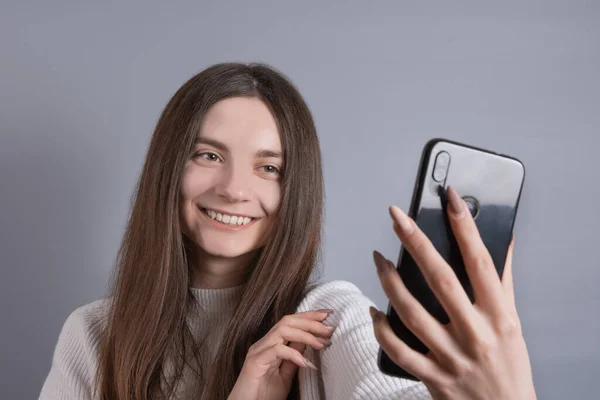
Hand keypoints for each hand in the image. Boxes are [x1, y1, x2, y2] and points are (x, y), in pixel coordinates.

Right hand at [228, 309, 335, 399]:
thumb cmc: (264, 395)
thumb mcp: (286, 375)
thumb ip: (295, 357)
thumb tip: (308, 341)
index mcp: (271, 344)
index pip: (291, 322)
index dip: (309, 315)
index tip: (328, 314)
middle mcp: (263, 343)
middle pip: (288, 320)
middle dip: (311, 321)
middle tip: (330, 328)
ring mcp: (258, 350)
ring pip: (282, 330)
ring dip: (305, 334)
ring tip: (321, 344)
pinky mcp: (255, 361)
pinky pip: (277, 350)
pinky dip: (294, 354)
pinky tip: (306, 363)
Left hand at [371, 186, 535, 399]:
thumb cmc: (510, 366)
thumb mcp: (512, 324)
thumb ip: (503, 284)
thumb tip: (500, 242)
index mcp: (499, 317)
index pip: (481, 264)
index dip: (465, 228)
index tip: (449, 198)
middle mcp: (476, 335)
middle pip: (440, 281)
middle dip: (416, 243)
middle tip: (397, 217)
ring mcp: (452, 358)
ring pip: (412, 313)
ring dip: (390, 281)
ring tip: (377, 257)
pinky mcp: (433, 377)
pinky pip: (399, 350)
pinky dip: (382, 328)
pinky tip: (374, 309)